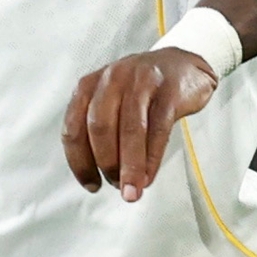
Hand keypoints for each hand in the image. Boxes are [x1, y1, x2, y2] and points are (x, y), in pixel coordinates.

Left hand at [60, 46, 221, 202]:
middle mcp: (111, 79)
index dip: (80, 162)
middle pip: (100, 127)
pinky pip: (158, 128)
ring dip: (130, 166)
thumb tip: (97, 176)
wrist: (182, 65)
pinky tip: (150, 176)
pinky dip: (152, 157)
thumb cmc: (140, 92)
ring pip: (131, 129)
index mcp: (88, 86)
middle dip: (106, 163)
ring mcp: (141, 81)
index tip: (91, 185)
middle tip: (116, 186)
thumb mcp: (111, 102)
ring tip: (132, 191)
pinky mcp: (169, 90)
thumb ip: (98, 131)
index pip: (73, 129)